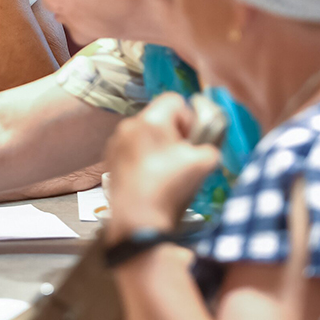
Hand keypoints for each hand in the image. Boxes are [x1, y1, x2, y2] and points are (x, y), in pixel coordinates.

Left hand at [102, 93, 219, 244]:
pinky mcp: (109, 159)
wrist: (138, 220)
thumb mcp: (205, 163)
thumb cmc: (171, 187)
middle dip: (174, 134)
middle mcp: (128, 125)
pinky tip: (151, 179)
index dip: (189, 118)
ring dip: (158, 146)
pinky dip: (143, 158)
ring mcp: (116, 142)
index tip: (192, 141)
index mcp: (150, 120)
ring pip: (144, 134)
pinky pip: (132, 149)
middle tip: (182, 158)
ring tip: (166, 172)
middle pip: (159, 118)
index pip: (174, 100)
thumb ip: (210, 144)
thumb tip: (206, 143)